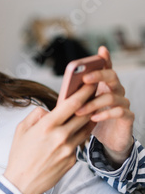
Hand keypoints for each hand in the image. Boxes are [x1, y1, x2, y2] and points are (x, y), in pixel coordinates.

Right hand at [4, 84, 96, 193]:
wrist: (23, 183)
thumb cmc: (20, 156)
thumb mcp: (21, 130)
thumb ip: (36, 115)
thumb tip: (49, 110)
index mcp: (47, 126)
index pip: (71, 104)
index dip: (84, 92)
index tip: (90, 84)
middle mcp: (60, 137)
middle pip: (84, 115)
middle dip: (91, 103)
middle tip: (95, 95)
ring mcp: (68, 149)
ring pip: (85, 129)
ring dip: (88, 120)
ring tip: (88, 113)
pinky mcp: (72, 160)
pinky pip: (79, 144)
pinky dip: (77, 137)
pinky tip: (73, 135)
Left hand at [75, 46, 134, 165]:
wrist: (109, 142)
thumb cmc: (93, 122)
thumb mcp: (83, 108)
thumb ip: (77, 98)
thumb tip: (65, 92)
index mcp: (105, 86)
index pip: (107, 68)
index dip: (105, 59)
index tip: (101, 50)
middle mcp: (117, 91)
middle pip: (112, 76)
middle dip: (98, 75)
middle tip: (85, 78)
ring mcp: (124, 103)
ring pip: (112, 96)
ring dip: (93, 102)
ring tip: (79, 110)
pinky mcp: (128, 117)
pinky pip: (119, 111)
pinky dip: (104, 114)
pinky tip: (93, 118)